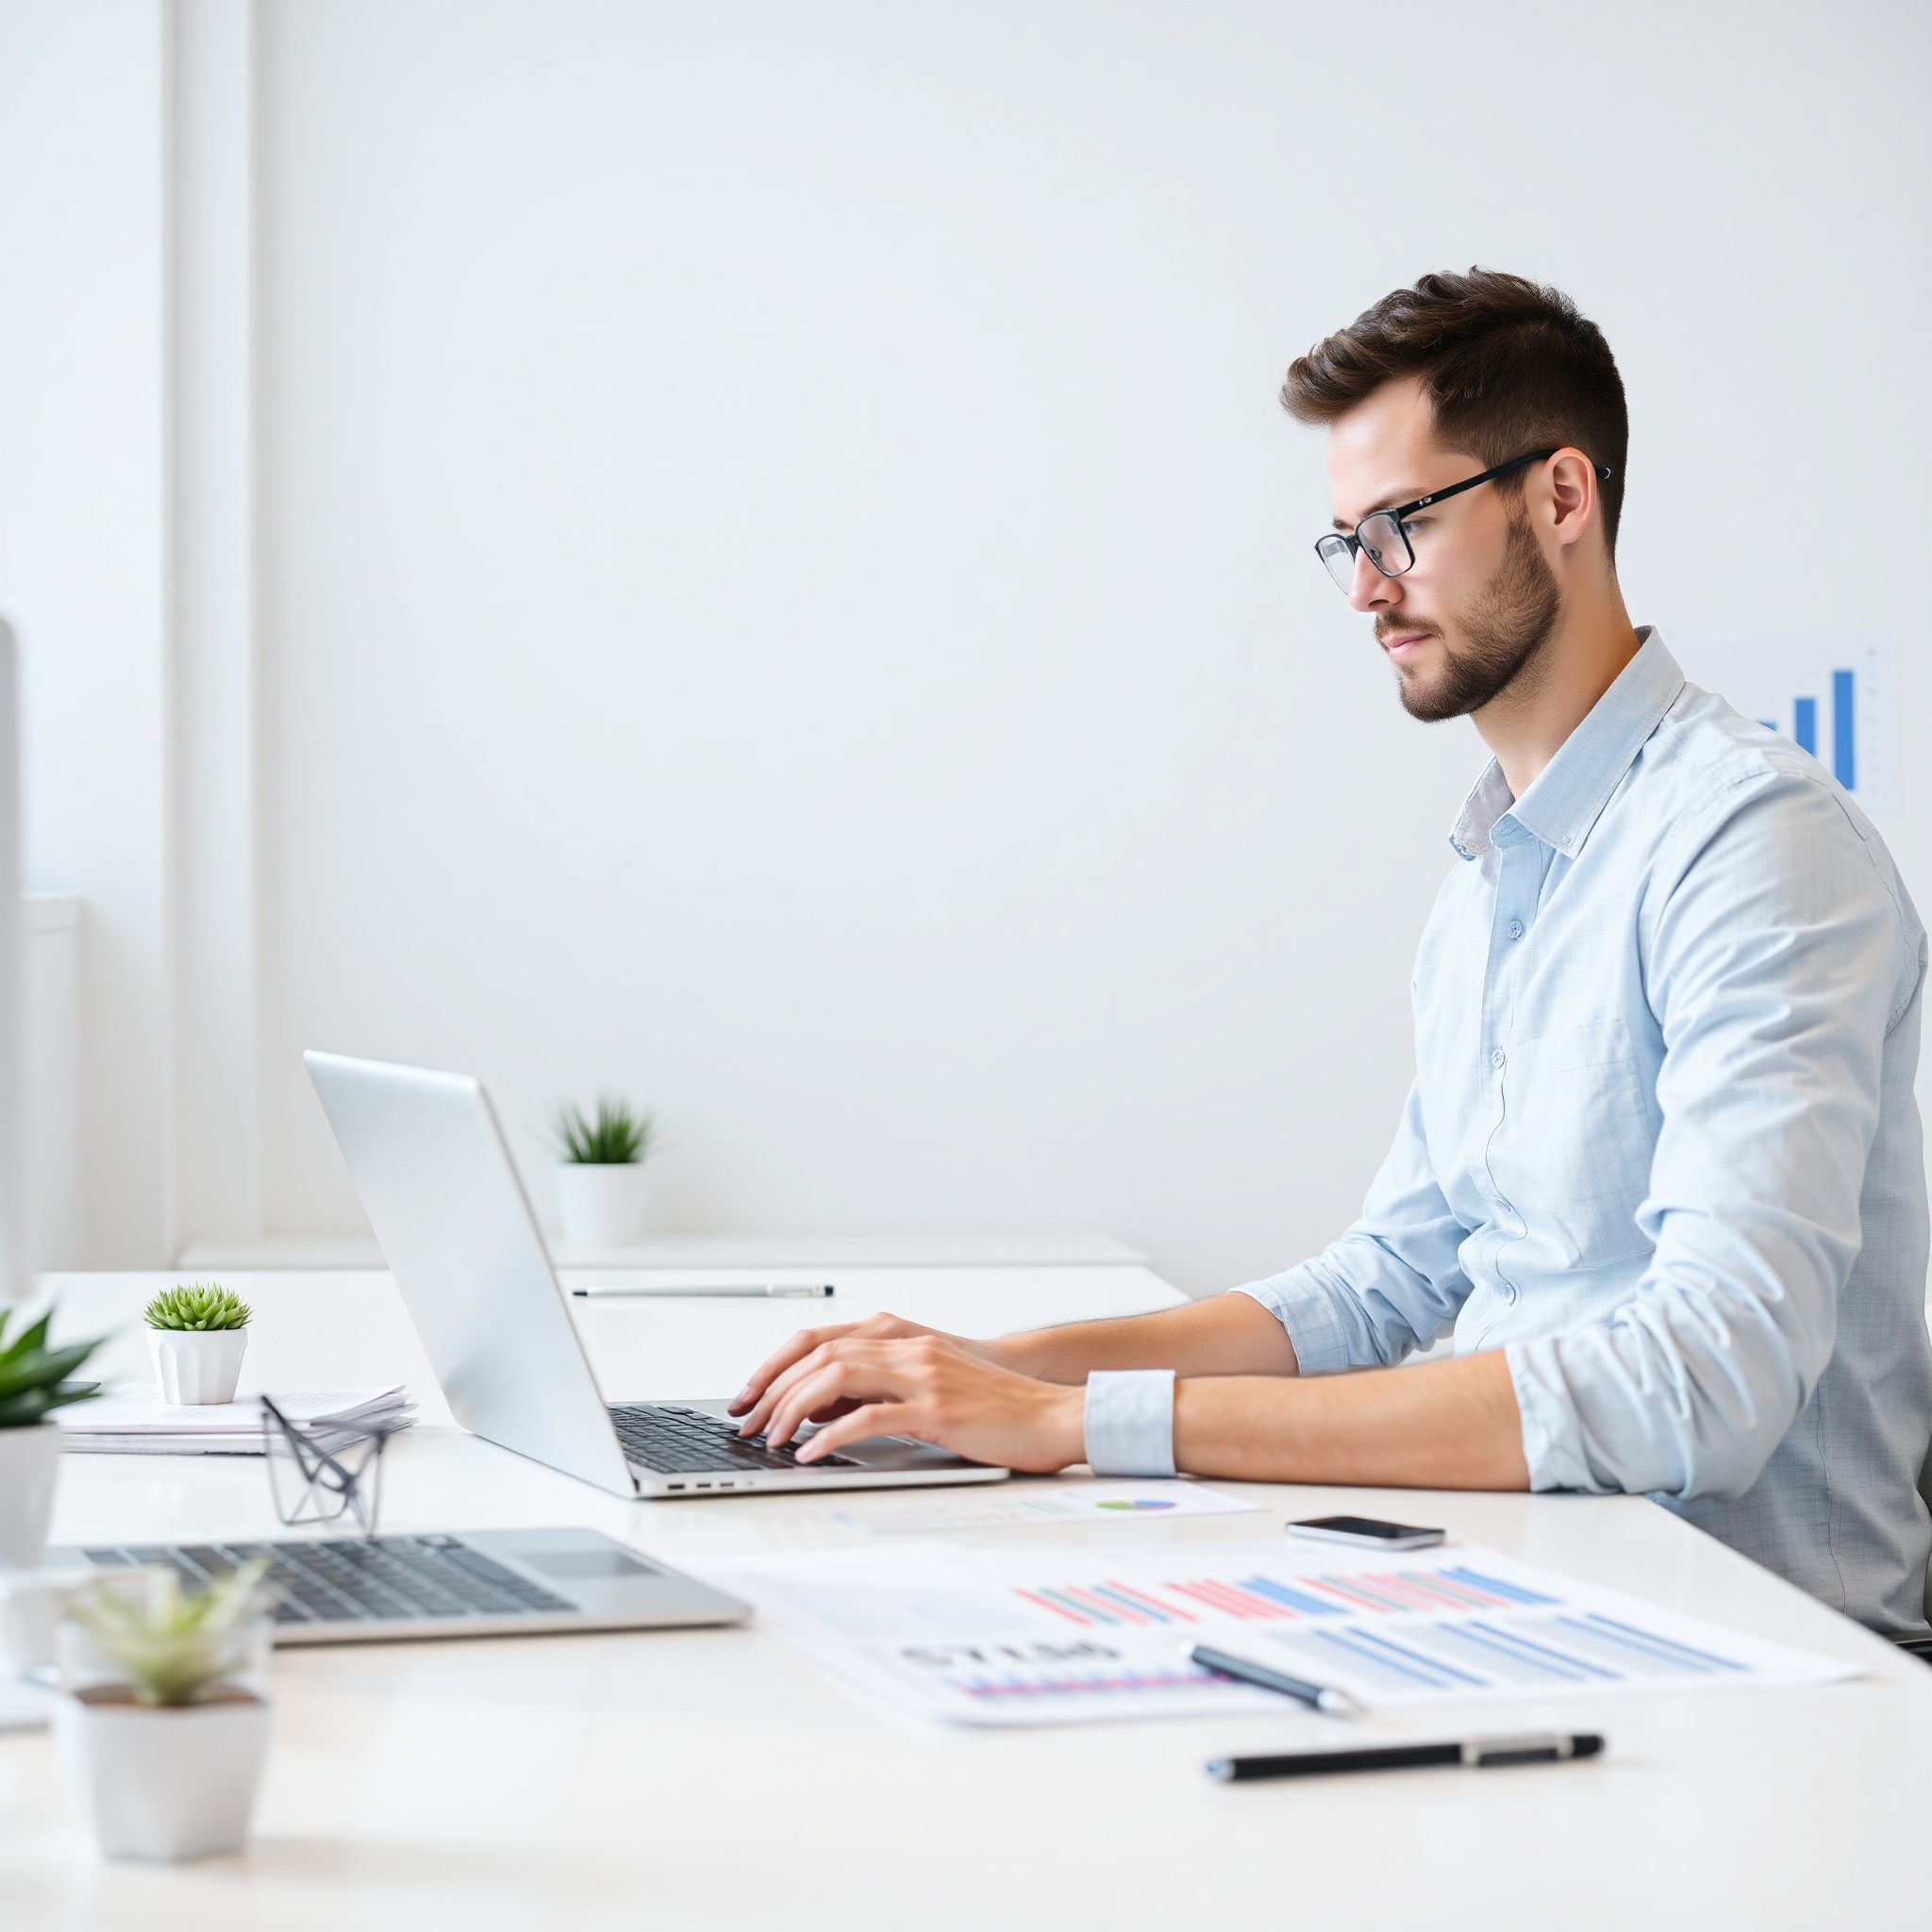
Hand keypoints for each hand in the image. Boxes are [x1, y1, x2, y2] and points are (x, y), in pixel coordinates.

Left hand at [734, 1328, 1085, 1474]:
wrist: (1053, 1413)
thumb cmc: (994, 1406)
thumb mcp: (928, 1386)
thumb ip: (878, 1388)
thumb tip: (820, 1410)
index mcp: (902, 1339)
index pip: (819, 1339)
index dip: (775, 1365)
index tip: (749, 1395)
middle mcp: (907, 1349)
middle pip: (818, 1355)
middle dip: (773, 1390)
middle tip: (748, 1424)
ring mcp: (922, 1376)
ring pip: (836, 1377)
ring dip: (793, 1410)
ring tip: (772, 1440)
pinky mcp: (937, 1410)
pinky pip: (870, 1417)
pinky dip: (832, 1435)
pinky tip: (812, 1454)